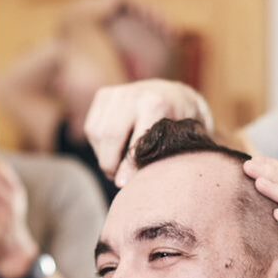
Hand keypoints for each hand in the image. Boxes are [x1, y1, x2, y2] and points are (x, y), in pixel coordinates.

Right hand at [83, 79, 212, 186]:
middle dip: (111, 164)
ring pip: (97, 134)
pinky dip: (99, 145)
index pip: (135, 141)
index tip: (125, 185)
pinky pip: (92, 128)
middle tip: (119, 180)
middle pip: (110, 137)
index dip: (128, 166)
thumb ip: (167, 158)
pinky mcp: (104, 94)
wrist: (175, 95)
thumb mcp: (185, 140)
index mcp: (157, 103)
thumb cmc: (182, 126)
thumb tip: (144, 182)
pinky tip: (114, 150)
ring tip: (119, 167)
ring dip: (104, 156)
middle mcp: (134, 94)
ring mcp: (117, 92)